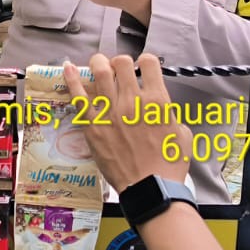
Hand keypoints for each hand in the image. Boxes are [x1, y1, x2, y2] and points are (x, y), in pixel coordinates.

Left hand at [62, 53, 190, 190]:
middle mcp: (133, 101)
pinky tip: (68, 68)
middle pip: (121, 63)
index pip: (149, 63)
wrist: (150, 188)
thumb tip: (162, 110)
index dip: (145, 61)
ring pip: (100, 73)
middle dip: (120, 61)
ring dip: (98, 63)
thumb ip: (170, 115)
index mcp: (157, 101)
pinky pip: (78, 97)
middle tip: (118, 68)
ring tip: (98, 63)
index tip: (142, 66)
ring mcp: (110, 112)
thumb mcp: (182, 134)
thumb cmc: (168, 165)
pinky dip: (72, 79)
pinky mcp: (92, 124)